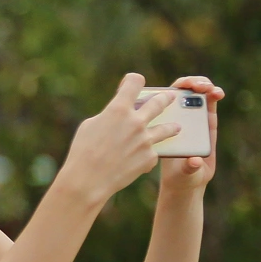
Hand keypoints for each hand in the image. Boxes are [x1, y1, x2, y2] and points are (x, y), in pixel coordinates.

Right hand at [56, 73, 180, 207]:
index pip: (135, 82)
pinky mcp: (149, 158)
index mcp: (119, 109)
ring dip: (172, 127)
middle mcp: (136, 121)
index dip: (134, 80)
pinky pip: (153, 152)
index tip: (134, 83)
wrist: (88, 180)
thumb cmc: (83, 152)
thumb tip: (119, 114)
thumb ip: (109, 115)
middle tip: (170, 97)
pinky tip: (141, 160)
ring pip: (167, 129)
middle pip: (158, 102)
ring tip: (176, 127)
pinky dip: (147, 155)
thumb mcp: (91, 125)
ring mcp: (145, 140)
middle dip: (165, 98)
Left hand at [161, 75, 222, 191]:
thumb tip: (194, 160)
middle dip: (192, 84)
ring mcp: (193, 119)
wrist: (189, 183)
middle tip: (200, 87)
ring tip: (212, 90)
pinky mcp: (208, 122)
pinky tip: (218, 94)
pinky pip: (210, 104)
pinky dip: (215, 95)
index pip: (165, 99)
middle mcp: (178, 119)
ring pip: (198, 95)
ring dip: (205, 86)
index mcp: (164, 125)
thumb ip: (189, 167)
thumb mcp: (182, 173)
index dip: (172, 90)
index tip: (181, 88)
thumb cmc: (179, 176)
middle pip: (183, 92)